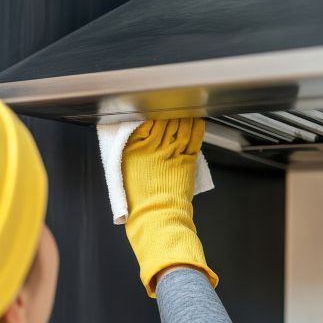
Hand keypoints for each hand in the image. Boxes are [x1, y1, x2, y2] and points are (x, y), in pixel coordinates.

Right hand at [122, 118, 217, 296]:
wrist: (155, 217)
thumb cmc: (138, 202)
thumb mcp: (125, 172)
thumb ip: (133, 152)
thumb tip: (140, 140)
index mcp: (134, 148)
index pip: (145, 121)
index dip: (151, 113)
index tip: (154, 109)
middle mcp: (154, 146)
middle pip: (164, 119)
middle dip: (169, 111)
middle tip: (172, 104)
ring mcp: (172, 151)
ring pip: (181, 124)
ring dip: (184, 115)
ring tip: (185, 109)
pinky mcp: (187, 159)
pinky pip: (195, 136)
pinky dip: (197, 126)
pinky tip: (197, 120)